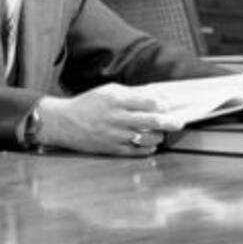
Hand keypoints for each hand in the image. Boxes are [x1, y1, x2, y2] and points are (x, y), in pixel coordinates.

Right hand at [36, 85, 182, 155]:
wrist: (62, 123)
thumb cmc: (87, 104)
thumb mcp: (106, 91)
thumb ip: (130, 94)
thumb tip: (155, 97)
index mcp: (116, 100)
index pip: (149, 102)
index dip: (164, 104)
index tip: (170, 106)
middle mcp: (117, 118)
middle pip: (152, 121)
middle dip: (170, 121)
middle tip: (179, 122)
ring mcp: (115, 135)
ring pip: (148, 138)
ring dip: (159, 136)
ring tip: (160, 132)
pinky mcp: (112, 149)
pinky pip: (137, 151)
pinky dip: (148, 148)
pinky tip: (150, 143)